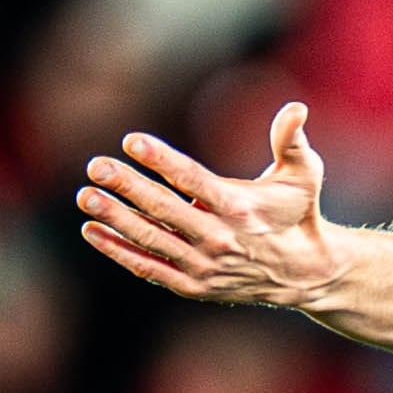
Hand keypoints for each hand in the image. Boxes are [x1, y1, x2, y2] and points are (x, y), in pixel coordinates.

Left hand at [76, 102, 342, 304]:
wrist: (306, 274)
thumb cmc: (300, 214)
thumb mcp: (305, 174)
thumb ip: (291, 140)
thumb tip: (295, 107)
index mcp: (242, 208)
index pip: (193, 180)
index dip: (161, 160)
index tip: (132, 141)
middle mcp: (220, 239)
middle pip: (164, 209)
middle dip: (127, 186)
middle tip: (95, 166)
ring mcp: (204, 266)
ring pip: (150, 239)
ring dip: (115, 217)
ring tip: (86, 195)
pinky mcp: (194, 285)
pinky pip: (148, 267)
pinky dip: (118, 251)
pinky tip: (92, 230)